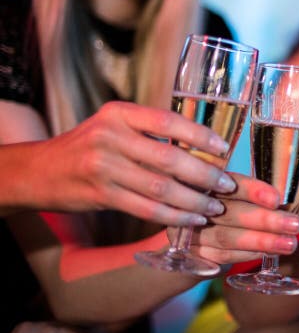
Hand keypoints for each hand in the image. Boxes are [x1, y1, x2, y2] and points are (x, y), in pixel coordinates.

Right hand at [38, 101, 238, 226]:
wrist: (37, 171)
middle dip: (204, 175)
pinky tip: (191, 219)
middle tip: (227, 185)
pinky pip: (146, 208)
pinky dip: (173, 216)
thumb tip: (202, 148)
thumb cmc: (88, 147)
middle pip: (169, 158)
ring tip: (214, 206)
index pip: (168, 121)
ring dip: (193, 200)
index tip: (223, 150)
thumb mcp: (113, 126)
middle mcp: (110, 137)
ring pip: (161, 187)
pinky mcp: (101, 194)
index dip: (200, 135)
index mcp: (119, 114)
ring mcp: (103, 167)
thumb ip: (149, 132)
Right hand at [172, 172, 298, 263]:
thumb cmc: (235, 215)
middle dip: (266, 220)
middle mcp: (200, 203)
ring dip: (262, 241)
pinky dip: (247, 255)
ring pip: (228, 236)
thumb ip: (282, 204)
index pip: (233, 182)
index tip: (277, 199)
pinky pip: (222, 255)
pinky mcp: (194, 254)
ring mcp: (194, 229)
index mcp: (215, 182)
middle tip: (296, 225)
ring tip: (290, 244)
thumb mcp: (255, 204)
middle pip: (232, 211)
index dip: (254, 191)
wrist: (197, 245)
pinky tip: (268, 255)